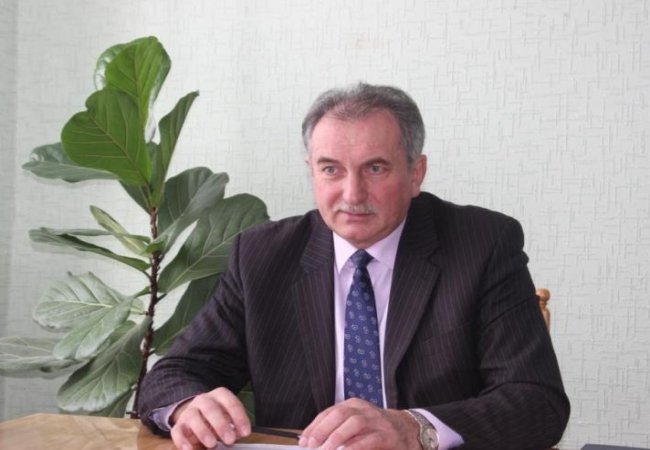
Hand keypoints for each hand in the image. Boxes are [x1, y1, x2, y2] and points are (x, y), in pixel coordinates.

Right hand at [170, 387, 250, 449]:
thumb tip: (240, 433)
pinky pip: (177, 431)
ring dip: (203, 431)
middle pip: (211, 408)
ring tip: (212, 444)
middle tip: (230, 439)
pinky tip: (189, 449)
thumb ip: (234, 425)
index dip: (239, 417)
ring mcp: (189, 412)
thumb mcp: (228, 419)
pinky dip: (182, 441)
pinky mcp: (179, 425)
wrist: (195, 417)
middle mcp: (203, 400)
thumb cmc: (216, 419)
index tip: (245, 432)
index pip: (230, 401)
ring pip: (193, 417)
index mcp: (219, 396)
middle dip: (221, 424)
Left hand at [298, 398, 420, 449]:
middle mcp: (365, 410)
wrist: (409, 430)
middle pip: (339, 414)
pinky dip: (354, 447)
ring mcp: (377, 421)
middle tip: (311, 446)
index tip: (304, 441)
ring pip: (354, 423)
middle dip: (322, 430)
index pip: (329, 412)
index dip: (314, 426)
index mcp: (354, 405)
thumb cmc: (378, 429)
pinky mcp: (387, 435)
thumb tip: (313, 441)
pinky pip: (369, 440)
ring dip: (337, 438)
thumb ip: (339, 429)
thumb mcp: (357, 423)